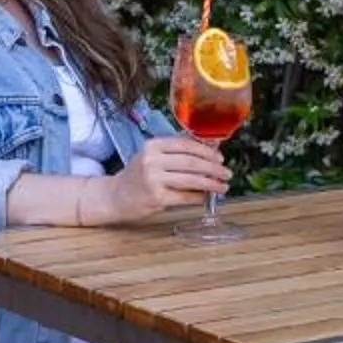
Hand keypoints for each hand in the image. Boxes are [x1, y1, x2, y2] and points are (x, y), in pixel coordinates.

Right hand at [89, 136, 230, 223]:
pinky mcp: (156, 198)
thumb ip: (176, 149)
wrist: (115, 196)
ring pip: (191, 179)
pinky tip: (206, 197)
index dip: (207, 151)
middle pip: (191, 162)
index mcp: (153, 145)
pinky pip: (184, 196)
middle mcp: (152, 160)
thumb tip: (208, 145)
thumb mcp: (152, 155)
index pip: (186, 144)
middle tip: (227, 173)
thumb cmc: (138, 175)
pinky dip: (198, 197)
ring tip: (223, 187)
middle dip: (213, 168)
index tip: (220, 158)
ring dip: (211, 184)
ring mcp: (153, 179)